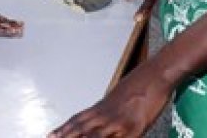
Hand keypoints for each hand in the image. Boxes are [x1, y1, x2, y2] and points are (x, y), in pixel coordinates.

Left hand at [47, 68, 170, 137]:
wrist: (155, 74)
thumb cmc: (138, 85)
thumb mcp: (117, 97)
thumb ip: (106, 110)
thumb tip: (97, 119)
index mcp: (102, 107)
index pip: (77, 120)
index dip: (63, 129)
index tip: (50, 135)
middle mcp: (107, 115)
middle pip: (81, 129)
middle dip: (67, 136)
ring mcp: (120, 123)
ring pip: (95, 136)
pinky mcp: (135, 129)